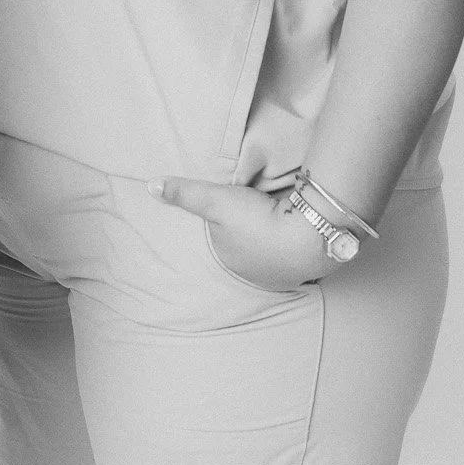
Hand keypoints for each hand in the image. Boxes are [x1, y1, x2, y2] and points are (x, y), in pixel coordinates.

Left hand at [148, 176, 333, 292]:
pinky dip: (297, 243)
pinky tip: (300, 230)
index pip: (224, 247)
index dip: (224, 231)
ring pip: (276, 256)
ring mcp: (289, 275)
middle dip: (250, 240)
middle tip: (254, 219)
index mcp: (233, 266)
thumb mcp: (215, 202)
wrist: (311, 231)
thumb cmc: (258, 220)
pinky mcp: (314, 264)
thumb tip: (150, 187)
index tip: (231, 215)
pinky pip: (300, 253)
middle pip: (250, 253)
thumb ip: (185, 194)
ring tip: (276, 223)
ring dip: (276, 242)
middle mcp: (260, 277)